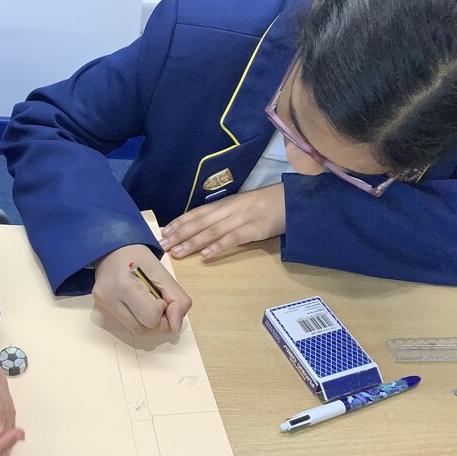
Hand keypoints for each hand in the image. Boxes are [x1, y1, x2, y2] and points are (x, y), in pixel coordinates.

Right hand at [93, 244, 191, 334]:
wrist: (111, 249)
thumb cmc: (138, 257)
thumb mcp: (163, 274)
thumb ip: (178, 300)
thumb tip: (176, 326)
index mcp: (124, 286)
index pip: (151, 319)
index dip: (162, 311)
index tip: (159, 295)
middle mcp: (108, 299)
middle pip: (142, 329)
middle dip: (157, 321)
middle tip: (157, 301)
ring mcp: (102, 306)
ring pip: (135, 330)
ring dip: (147, 321)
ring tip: (146, 300)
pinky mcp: (101, 310)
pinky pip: (126, 323)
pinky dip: (136, 317)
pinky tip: (134, 301)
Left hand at [160, 183, 285, 259]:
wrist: (294, 200)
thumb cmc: (267, 204)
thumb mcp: (242, 206)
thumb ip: (224, 216)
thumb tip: (202, 229)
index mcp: (226, 204)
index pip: (197, 213)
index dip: (180, 222)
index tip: (164, 232)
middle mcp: (230, 210)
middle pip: (200, 222)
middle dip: (179, 234)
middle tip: (162, 245)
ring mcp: (242, 219)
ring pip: (212, 231)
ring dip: (193, 242)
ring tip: (177, 252)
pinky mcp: (255, 230)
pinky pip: (233, 239)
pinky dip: (218, 247)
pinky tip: (205, 255)